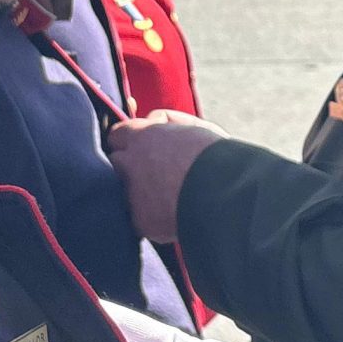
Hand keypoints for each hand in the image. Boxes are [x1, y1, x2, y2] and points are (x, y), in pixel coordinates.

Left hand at [106, 113, 224, 241]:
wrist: (226, 194)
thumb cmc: (216, 156)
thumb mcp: (195, 128)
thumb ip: (169, 122)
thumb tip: (153, 120)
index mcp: (142, 136)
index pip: (118, 135)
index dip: (130, 142)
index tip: (142, 148)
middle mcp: (130, 163)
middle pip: (116, 163)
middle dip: (130, 167)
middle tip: (155, 174)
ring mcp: (132, 193)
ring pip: (126, 192)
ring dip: (140, 193)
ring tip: (168, 197)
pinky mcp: (141, 221)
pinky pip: (141, 219)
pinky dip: (154, 219)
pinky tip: (174, 217)